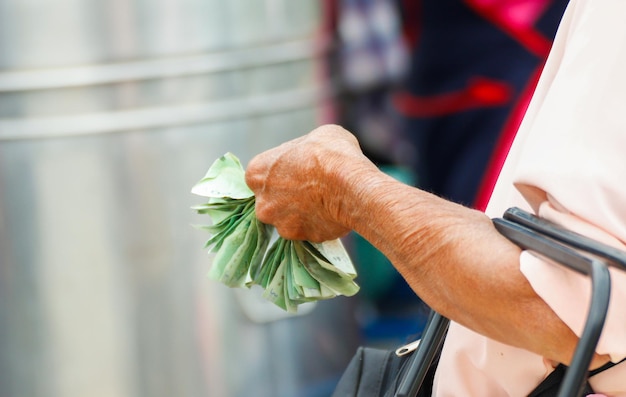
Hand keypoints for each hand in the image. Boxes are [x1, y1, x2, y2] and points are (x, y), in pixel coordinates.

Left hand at [245, 124, 376, 241]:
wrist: (350, 184)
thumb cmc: (330, 153)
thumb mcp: (314, 137)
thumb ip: (301, 152)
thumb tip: (307, 158)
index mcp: (256, 173)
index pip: (261, 176)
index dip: (280, 173)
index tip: (297, 172)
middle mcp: (262, 203)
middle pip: (271, 202)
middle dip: (287, 198)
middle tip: (310, 190)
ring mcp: (280, 224)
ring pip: (288, 220)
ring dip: (301, 214)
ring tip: (324, 203)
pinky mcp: (301, 238)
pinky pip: (308, 231)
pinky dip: (317, 226)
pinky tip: (332, 214)